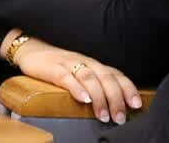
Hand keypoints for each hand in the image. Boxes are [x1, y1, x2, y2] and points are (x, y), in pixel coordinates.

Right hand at [12, 39, 141, 124]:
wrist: (32, 49)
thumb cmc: (59, 65)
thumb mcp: (80, 72)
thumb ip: (95, 84)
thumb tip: (114, 105)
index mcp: (94, 64)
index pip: (116, 74)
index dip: (128, 89)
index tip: (137, 105)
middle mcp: (85, 62)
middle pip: (106, 78)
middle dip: (116, 99)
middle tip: (120, 117)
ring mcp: (69, 64)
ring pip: (90, 79)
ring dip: (99, 98)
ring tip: (104, 115)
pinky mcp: (54, 69)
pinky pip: (67, 78)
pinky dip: (77, 89)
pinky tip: (83, 100)